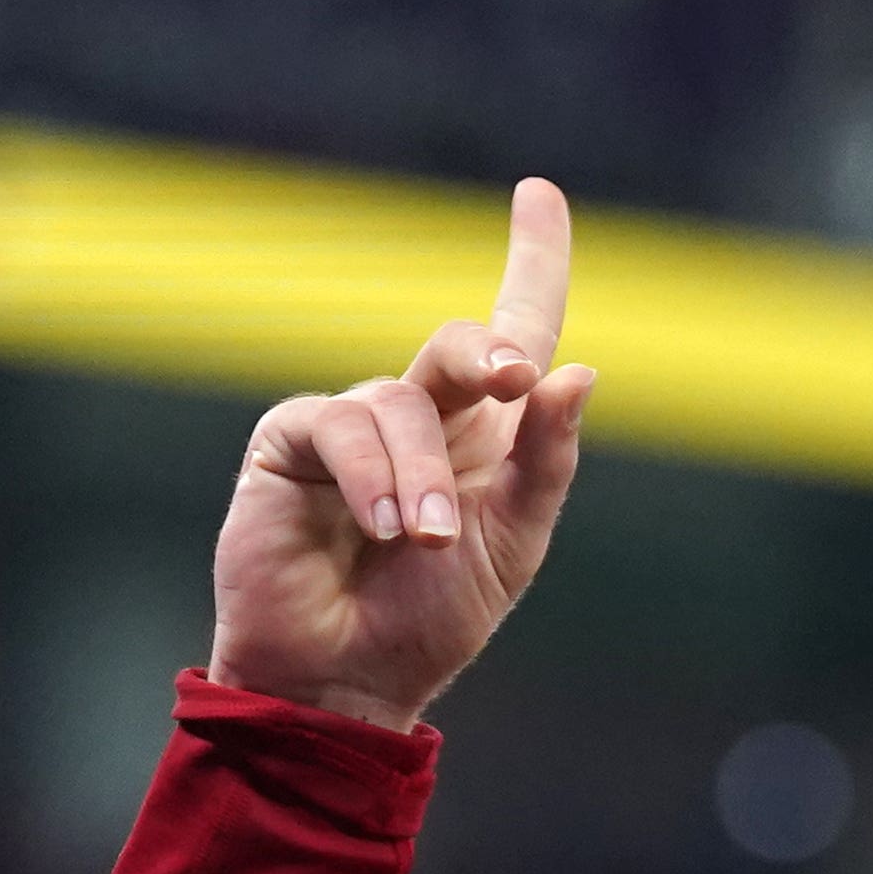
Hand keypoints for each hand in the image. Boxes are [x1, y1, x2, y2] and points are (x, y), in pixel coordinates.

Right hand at [209, 177, 593, 733]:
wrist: (347, 679)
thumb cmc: (430, 620)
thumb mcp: (512, 545)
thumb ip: (546, 461)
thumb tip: (578, 372)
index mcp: (486, 436)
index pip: (514, 332)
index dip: (532, 262)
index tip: (538, 194)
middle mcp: (422, 416)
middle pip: (462, 344)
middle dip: (488, 353)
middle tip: (514, 378)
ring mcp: (355, 425)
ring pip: (404, 400)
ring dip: (424, 474)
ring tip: (423, 539)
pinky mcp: (294, 440)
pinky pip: (343, 424)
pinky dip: (372, 476)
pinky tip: (380, 529)